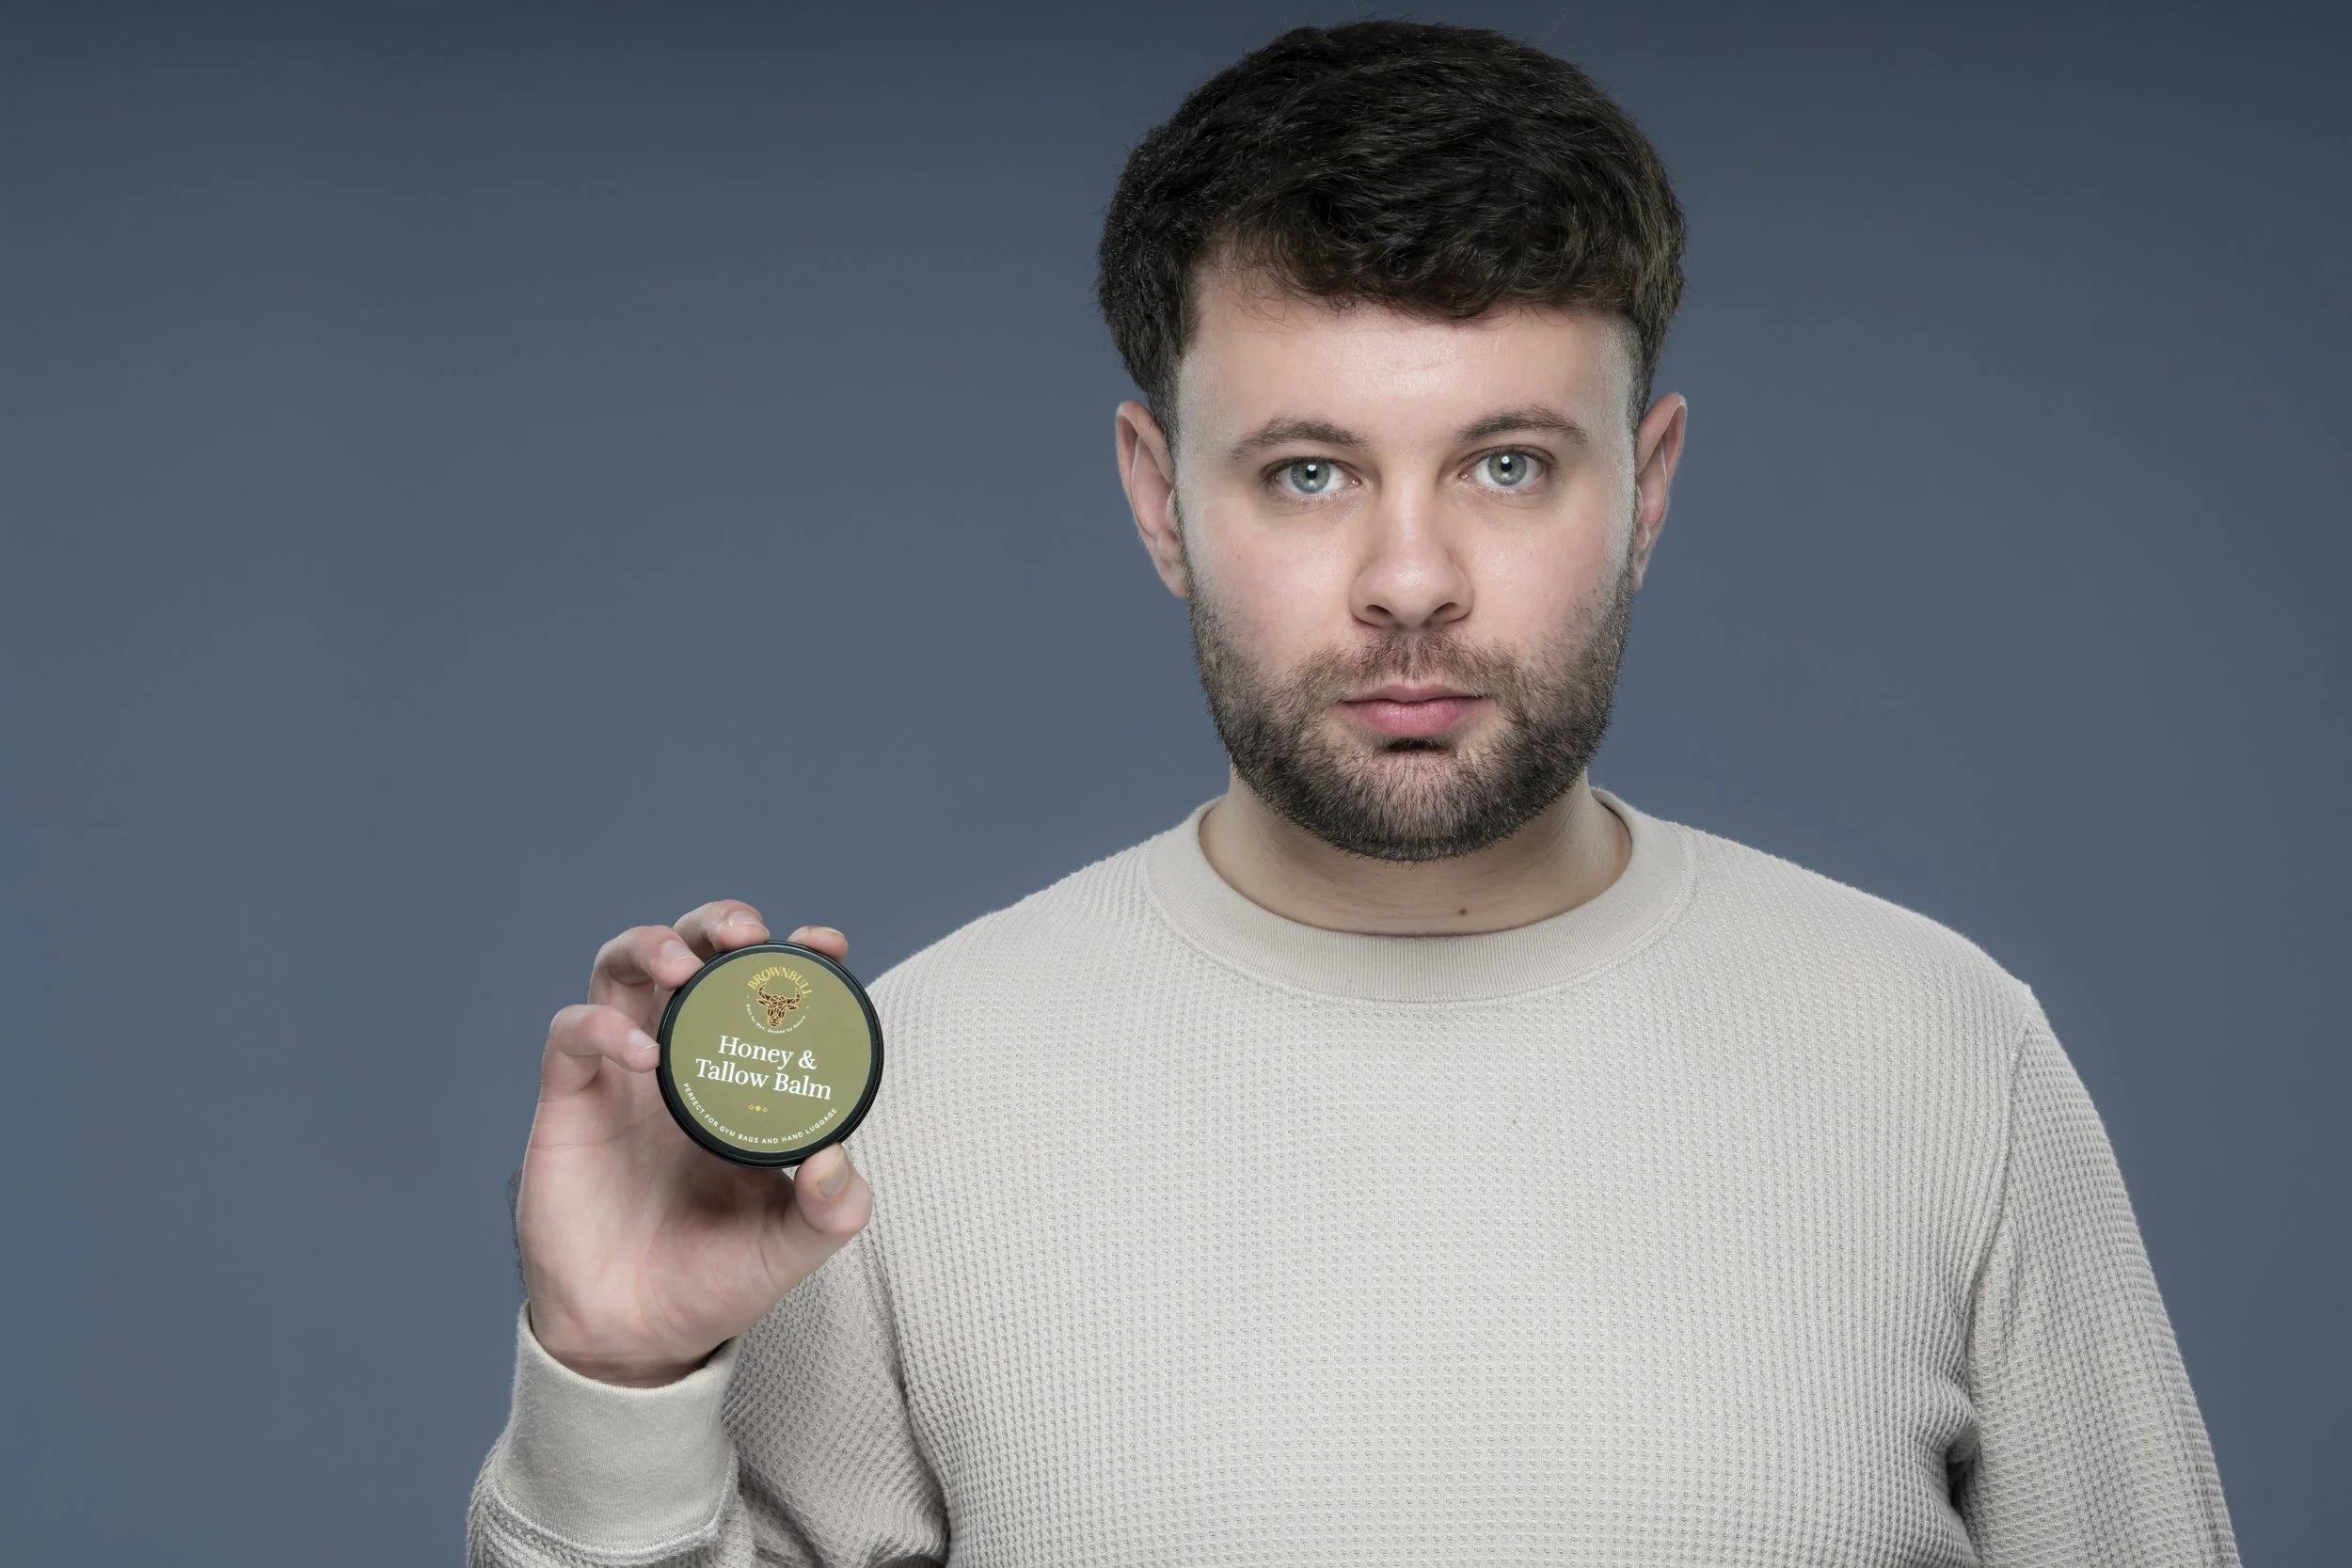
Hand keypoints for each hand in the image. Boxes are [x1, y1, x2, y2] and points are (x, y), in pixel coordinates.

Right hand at [515, 903, 874, 1385]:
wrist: (635, 1337)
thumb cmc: (714, 1280)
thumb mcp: (790, 1247)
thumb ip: (830, 1209)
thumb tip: (837, 1160)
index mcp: (739, 1078)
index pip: (764, 991)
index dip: (794, 955)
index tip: (824, 944)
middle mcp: (681, 1062)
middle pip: (688, 954)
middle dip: (714, 924)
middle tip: (744, 933)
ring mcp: (620, 1076)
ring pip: (619, 970)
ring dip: (650, 946)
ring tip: (681, 966)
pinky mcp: (568, 1102)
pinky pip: (571, 1035)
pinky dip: (602, 1027)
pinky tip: (642, 1055)